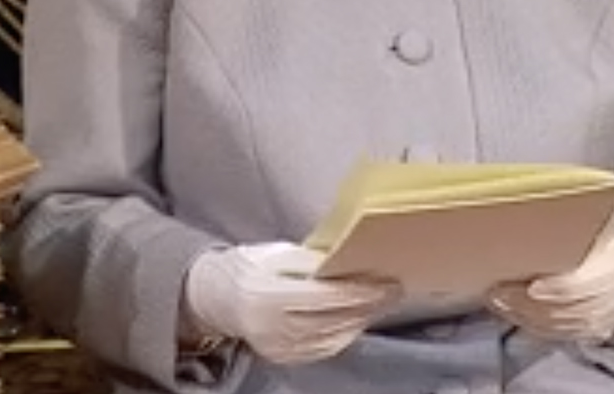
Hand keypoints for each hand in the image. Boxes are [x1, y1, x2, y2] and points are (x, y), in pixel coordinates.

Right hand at [182, 242, 400, 364]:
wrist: (219, 299)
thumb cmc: (252, 267)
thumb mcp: (279, 254)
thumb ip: (313, 261)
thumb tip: (351, 260)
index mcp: (269, 295)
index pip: (327, 297)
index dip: (361, 291)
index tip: (387, 282)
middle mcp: (274, 327)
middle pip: (334, 319)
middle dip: (369, 305)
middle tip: (394, 289)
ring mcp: (280, 347)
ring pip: (334, 337)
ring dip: (362, 319)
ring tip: (380, 301)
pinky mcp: (285, 358)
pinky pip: (325, 348)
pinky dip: (346, 333)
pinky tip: (358, 317)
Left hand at [486, 231, 613, 342]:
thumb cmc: (609, 246)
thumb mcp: (606, 232)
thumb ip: (583, 225)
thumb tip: (550, 194)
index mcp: (613, 270)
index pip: (581, 287)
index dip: (557, 290)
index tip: (532, 286)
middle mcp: (605, 302)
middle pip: (561, 310)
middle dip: (525, 302)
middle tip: (496, 289)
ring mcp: (595, 321)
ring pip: (553, 325)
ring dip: (521, 313)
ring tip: (495, 298)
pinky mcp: (583, 333)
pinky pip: (553, 334)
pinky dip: (528, 324)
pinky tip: (508, 310)